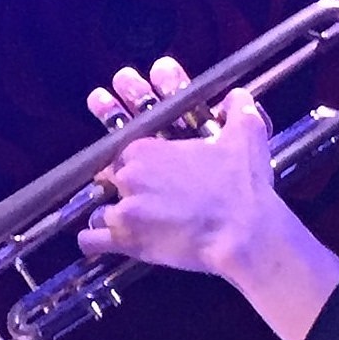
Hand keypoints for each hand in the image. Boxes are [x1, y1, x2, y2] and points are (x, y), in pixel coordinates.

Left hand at [77, 57, 276, 278]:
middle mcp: (129, 176)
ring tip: (132, 223)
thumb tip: (235, 97)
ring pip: (101, 211)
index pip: (125, 150)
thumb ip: (237, 107)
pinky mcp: (126, 243)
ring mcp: (124, 211)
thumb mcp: (246, 133)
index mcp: (147, 148)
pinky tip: (100, 242)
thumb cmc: (241, 184)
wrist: (243, 233)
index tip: (152, 170)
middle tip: (148, 197)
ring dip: (111, 215)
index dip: (138, 162)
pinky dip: (93, 241)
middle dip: (124, 186)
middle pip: (111, 178)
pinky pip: (91, 241)